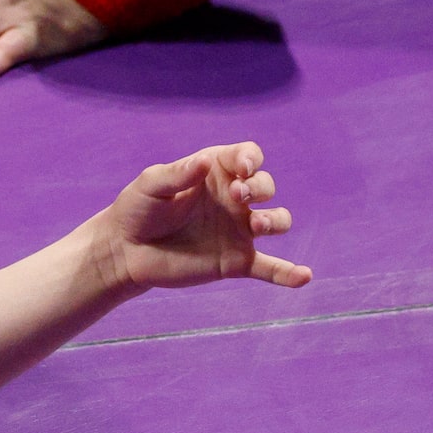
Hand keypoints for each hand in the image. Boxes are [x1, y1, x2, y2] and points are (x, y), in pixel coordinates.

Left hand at [96, 142, 309, 291]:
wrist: (127, 249)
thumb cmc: (137, 208)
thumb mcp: (151, 185)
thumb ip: (177, 174)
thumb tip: (205, 161)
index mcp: (215, 173)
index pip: (248, 156)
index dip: (252, 159)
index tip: (241, 170)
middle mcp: (233, 199)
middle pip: (266, 186)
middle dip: (260, 187)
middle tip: (237, 196)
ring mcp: (238, 230)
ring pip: (278, 221)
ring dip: (275, 220)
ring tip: (254, 225)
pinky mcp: (236, 261)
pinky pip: (271, 268)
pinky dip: (290, 273)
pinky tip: (305, 277)